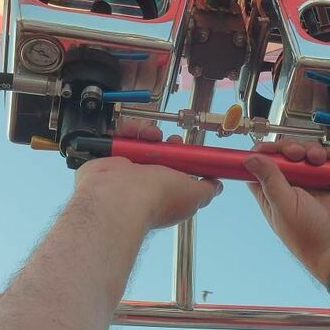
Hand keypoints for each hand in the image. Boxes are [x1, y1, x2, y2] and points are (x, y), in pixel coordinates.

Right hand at [74, 123, 220, 231]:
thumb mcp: (193, 195)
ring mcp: (129, 172)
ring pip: (143, 144)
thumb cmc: (155, 198)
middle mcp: (147, 183)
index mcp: (166, 192)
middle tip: (171, 141)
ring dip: (149, 134)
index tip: (187, 149)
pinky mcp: (112, 159)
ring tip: (150, 137)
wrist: (118, 194)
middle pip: (161, 156)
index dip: (185, 157)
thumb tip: (216, 186)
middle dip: (168, 143)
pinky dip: (129, 131)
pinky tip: (133, 134)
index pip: (179, 172)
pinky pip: (123, 138)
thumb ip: (206, 190)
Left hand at [245, 139, 329, 284]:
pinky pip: (327, 159)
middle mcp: (289, 185)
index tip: (272, 148)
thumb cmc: (310, 237)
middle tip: (298, 154)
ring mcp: (310, 182)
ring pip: (305, 153)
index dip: (264, 152)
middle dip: (291, 148)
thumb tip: (250, 159)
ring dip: (312, 150)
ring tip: (319, 159)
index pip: (260, 164)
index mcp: (271, 193)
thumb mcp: (285, 206)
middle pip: (284, 154)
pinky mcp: (329, 180)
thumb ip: (269, 180)